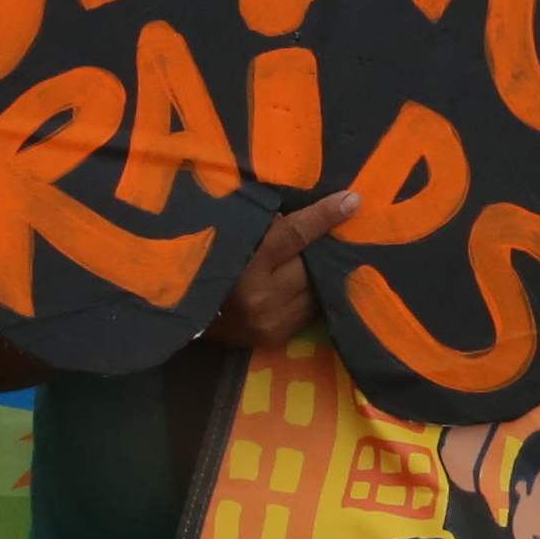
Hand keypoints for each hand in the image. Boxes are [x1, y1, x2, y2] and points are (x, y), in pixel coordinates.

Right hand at [209, 187, 363, 350]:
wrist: (187, 316)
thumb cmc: (210, 264)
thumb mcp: (231, 236)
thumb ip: (264, 224)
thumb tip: (306, 208)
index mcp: (245, 265)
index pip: (292, 235)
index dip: (323, 216)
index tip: (352, 201)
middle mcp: (261, 297)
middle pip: (311, 264)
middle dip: (326, 246)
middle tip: (341, 229)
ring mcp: (271, 322)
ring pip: (315, 289)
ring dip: (321, 272)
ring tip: (328, 255)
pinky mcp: (276, 337)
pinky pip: (308, 309)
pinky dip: (311, 293)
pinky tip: (312, 281)